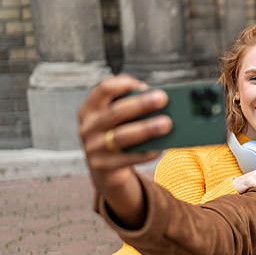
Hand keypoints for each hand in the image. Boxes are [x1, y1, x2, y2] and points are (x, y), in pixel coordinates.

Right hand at [78, 75, 171, 226]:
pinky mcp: (104, 167)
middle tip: (162, 98)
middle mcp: (88, 127)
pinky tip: (161, 147)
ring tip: (167, 123)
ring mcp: (93, 148)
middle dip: (141, 104)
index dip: (122, 83)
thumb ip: (129, 109)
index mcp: (90, 110)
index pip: (102, 89)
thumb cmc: (116, 137)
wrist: (105, 171)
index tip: (144, 84)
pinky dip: (146, 152)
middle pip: (116, 112)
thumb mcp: (116, 121)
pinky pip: (128, 158)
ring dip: (146, 128)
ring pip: (123, 136)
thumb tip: (159, 103)